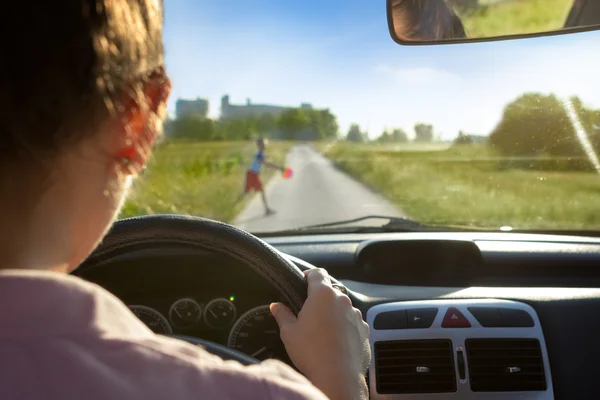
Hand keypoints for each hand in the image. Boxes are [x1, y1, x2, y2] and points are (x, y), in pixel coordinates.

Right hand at [270, 269, 370, 399]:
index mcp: (322, 294)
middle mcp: (342, 300)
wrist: (337, 377)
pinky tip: (335, 341)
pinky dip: (344, 327)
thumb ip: (282, 314)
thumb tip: (276, 306)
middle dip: (319, 299)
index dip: (309, 275)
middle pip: (330, 291)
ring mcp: (355, 314)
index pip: (317, 273)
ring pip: (342, 307)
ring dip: (333, 313)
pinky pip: (352, 322)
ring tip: (322, 330)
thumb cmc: (311, 352)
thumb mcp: (289, 332)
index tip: (303, 282)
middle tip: (308, 313)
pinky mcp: (364, 329)